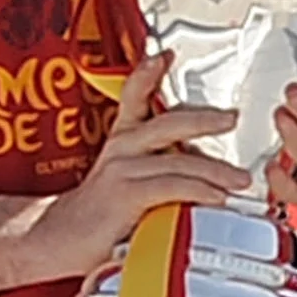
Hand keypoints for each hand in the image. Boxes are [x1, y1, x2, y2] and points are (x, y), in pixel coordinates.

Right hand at [34, 52, 250, 278]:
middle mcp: (120, 149)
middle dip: (205, 119)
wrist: (56, 240)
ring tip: (239, 178)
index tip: (164, 55)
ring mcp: (122, 170)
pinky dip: (199, 190)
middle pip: (168, 123)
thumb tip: (201, 172)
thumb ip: (158, 172)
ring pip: (179, 160)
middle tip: (232, 119)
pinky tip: (216, 196)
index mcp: (120, 141)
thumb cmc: (96, 217)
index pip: (132, 97)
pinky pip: (171, 186)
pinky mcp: (125, 195)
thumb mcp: (125, 184)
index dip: (147, 73)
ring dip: (216, 169)